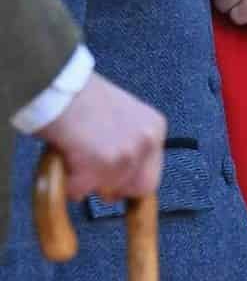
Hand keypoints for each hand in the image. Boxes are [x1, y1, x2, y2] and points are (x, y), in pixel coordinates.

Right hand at [39, 72, 166, 198]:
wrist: (56, 88)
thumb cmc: (80, 96)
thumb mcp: (122, 113)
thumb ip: (129, 138)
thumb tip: (124, 165)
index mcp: (154, 127)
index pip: (153, 169)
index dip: (132, 177)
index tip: (118, 180)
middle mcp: (146, 143)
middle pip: (140, 187)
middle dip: (116, 188)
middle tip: (95, 179)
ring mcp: (124, 157)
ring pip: (109, 191)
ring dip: (87, 183)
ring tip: (73, 160)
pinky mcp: (98, 169)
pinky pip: (80, 192)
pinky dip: (67, 184)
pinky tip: (62, 163)